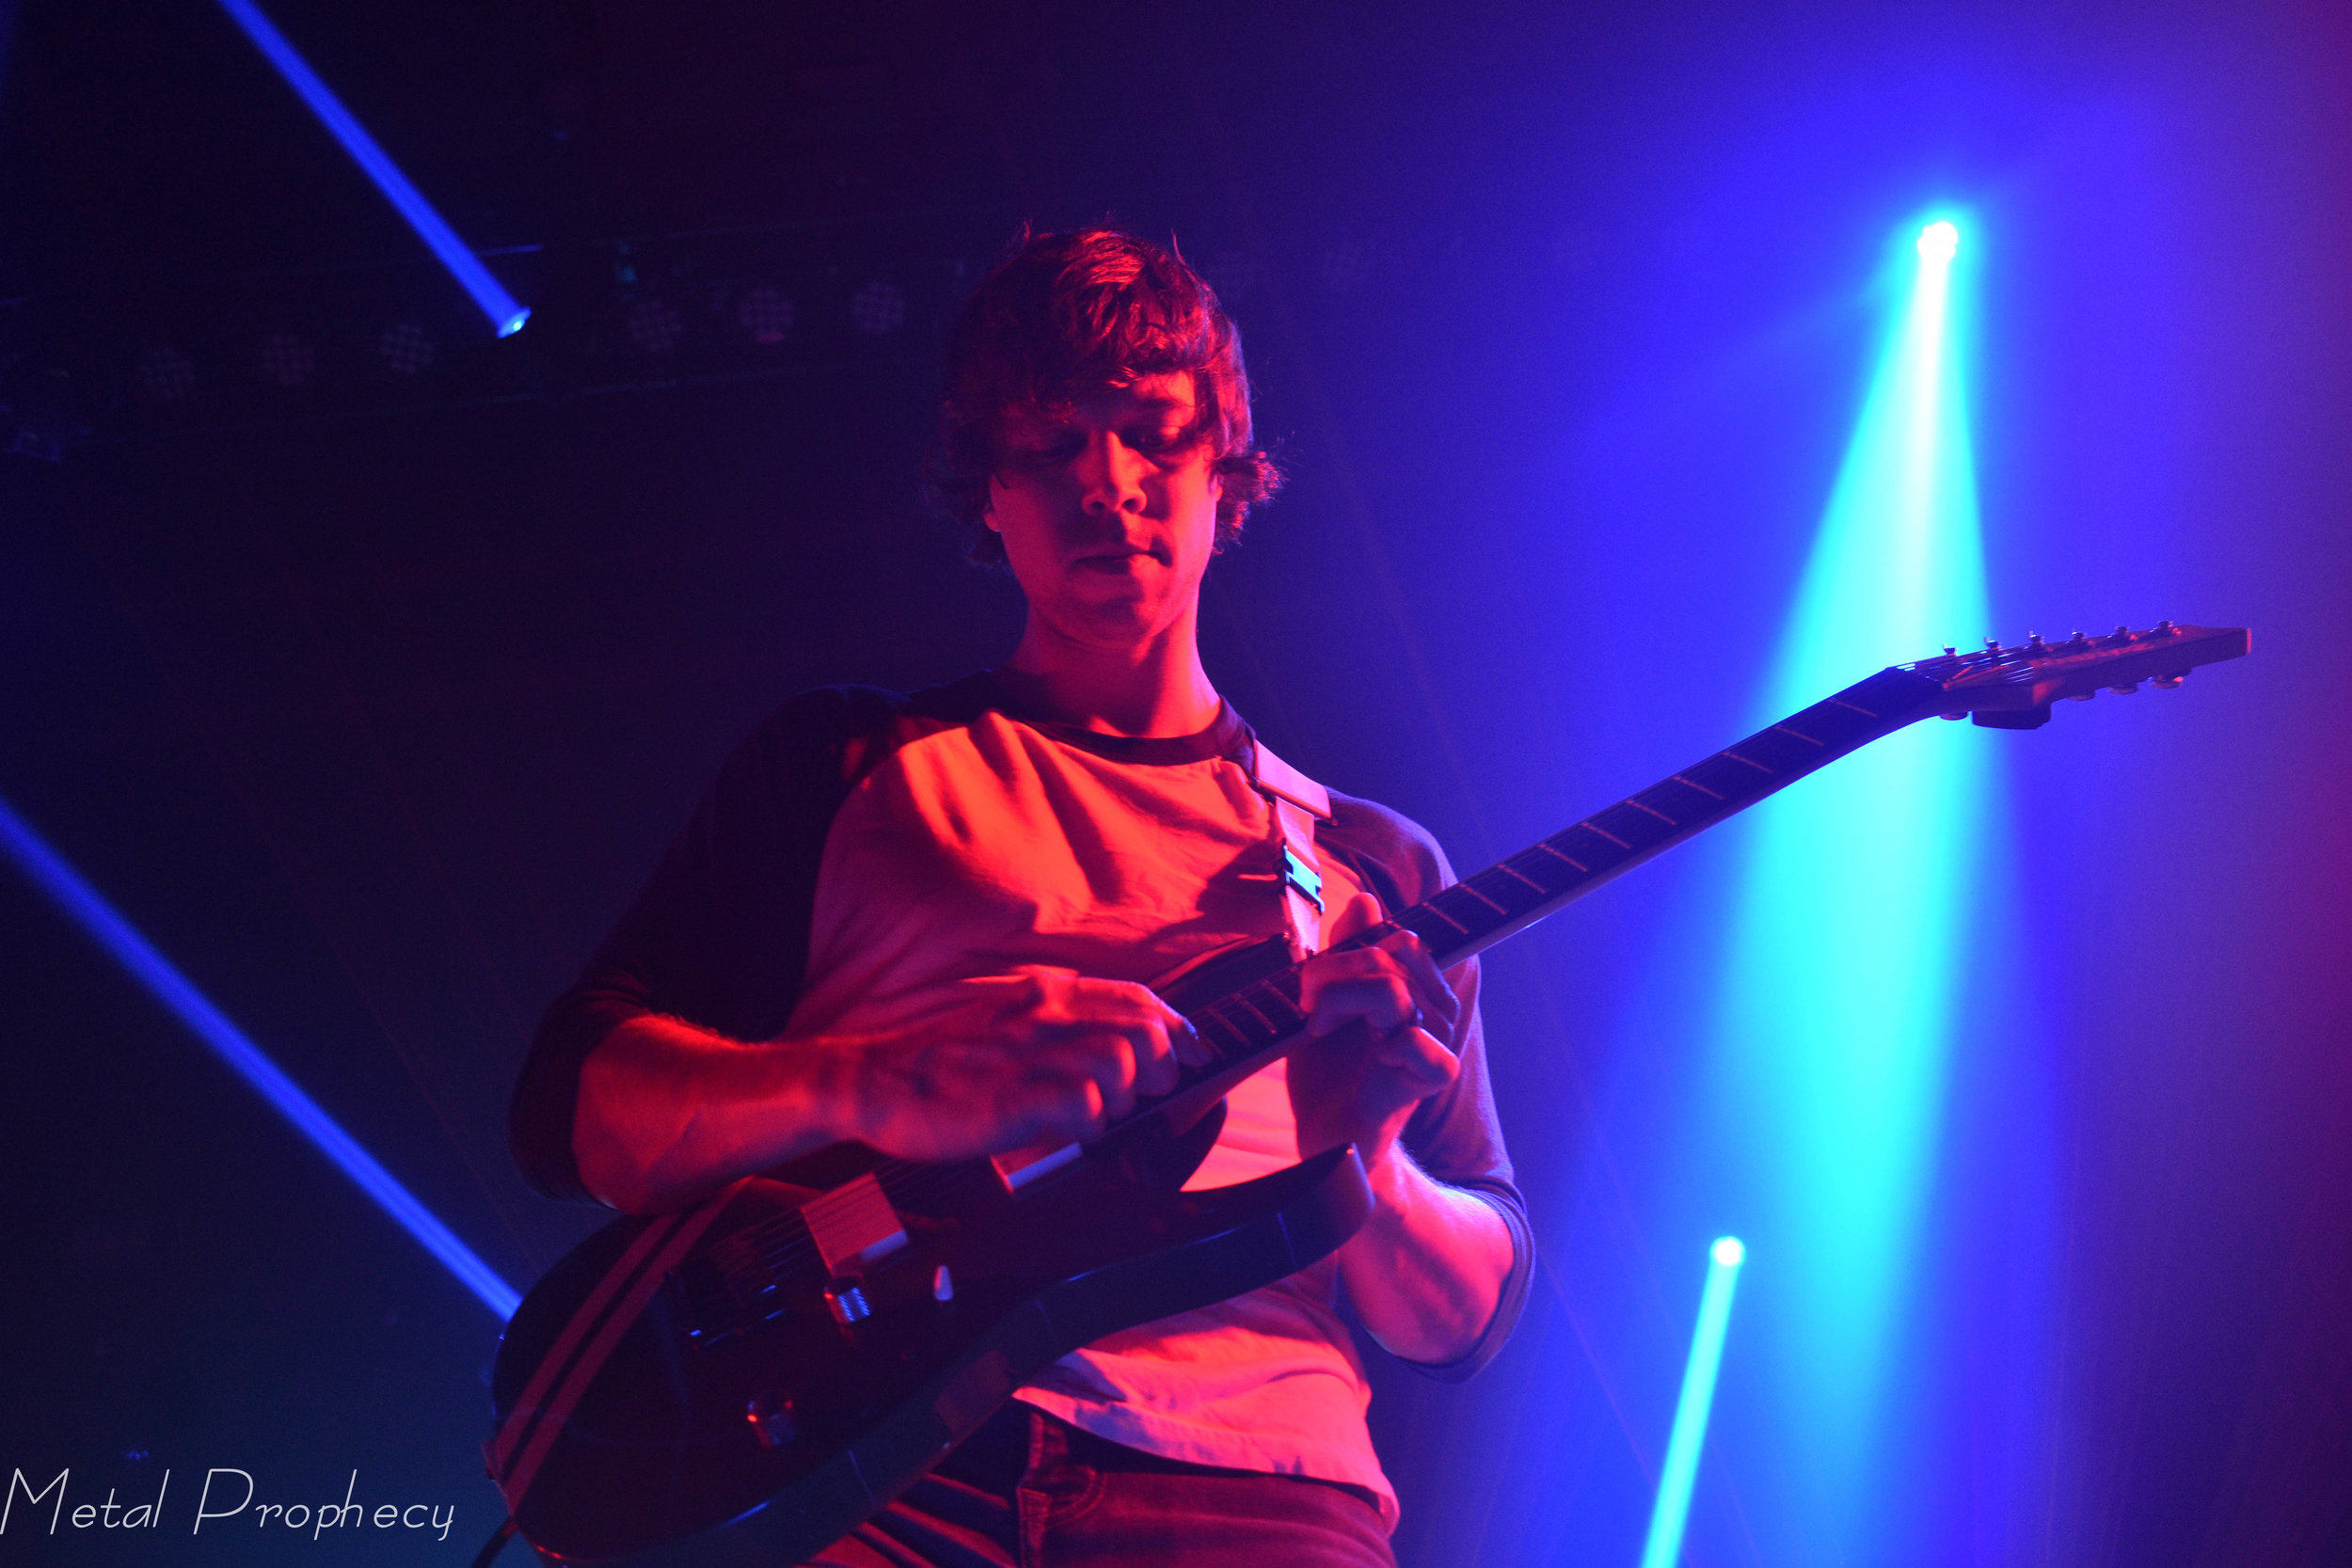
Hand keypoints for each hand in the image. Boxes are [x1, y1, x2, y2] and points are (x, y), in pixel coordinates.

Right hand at [832, 968, 1207, 1161]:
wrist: (878, 1081)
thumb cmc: (947, 1061)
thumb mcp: (1009, 1021)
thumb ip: (1060, 1025)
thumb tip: (1119, 1049)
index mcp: (1047, 994)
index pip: (1138, 999)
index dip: (1178, 1027)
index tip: (1194, 1052)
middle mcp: (1046, 1016)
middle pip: (1145, 1030)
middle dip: (1161, 1068)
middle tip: (1142, 1096)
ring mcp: (1032, 1056)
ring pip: (1123, 1062)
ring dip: (1124, 1097)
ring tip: (1096, 1114)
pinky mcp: (1016, 1098)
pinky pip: (1086, 1107)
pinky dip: (1090, 1125)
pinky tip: (1067, 1131)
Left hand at [1287, 931, 1460, 1171]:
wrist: (1328, 1143)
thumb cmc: (1328, 1076)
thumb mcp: (1322, 1005)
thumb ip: (1342, 956)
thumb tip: (1367, 902)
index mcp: (1415, 989)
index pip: (1398, 938)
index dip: (1348, 950)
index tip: (1310, 985)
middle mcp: (1435, 1010)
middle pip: (1393, 953)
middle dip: (1331, 971)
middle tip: (1305, 1007)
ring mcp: (1438, 1041)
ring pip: (1393, 988)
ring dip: (1338, 1002)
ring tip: (1318, 1030)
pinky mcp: (1435, 1076)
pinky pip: (1413, 1037)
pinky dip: (1377, 1042)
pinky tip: (1366, 1062)